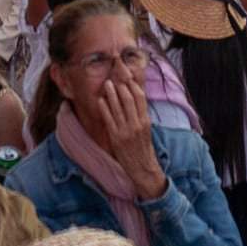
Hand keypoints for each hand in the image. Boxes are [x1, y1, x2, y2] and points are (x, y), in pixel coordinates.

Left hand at [95, 76, 166, 201]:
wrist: (143, 168)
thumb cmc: (143, 148)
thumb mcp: (146, 129)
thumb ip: (140, 115)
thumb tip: (133, 99)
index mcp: (145, 120)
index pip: (140, 97)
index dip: (132, 85)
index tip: (126, 77)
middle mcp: (136, 124)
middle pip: (128, 99)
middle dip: (120, 86)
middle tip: (113, 77)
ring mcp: (126, 131)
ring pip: (118, 107)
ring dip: (111, 94)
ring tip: (106, 84)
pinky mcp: (116, 138)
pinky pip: (109, 119)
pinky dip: (104, 108)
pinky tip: (100, 100)